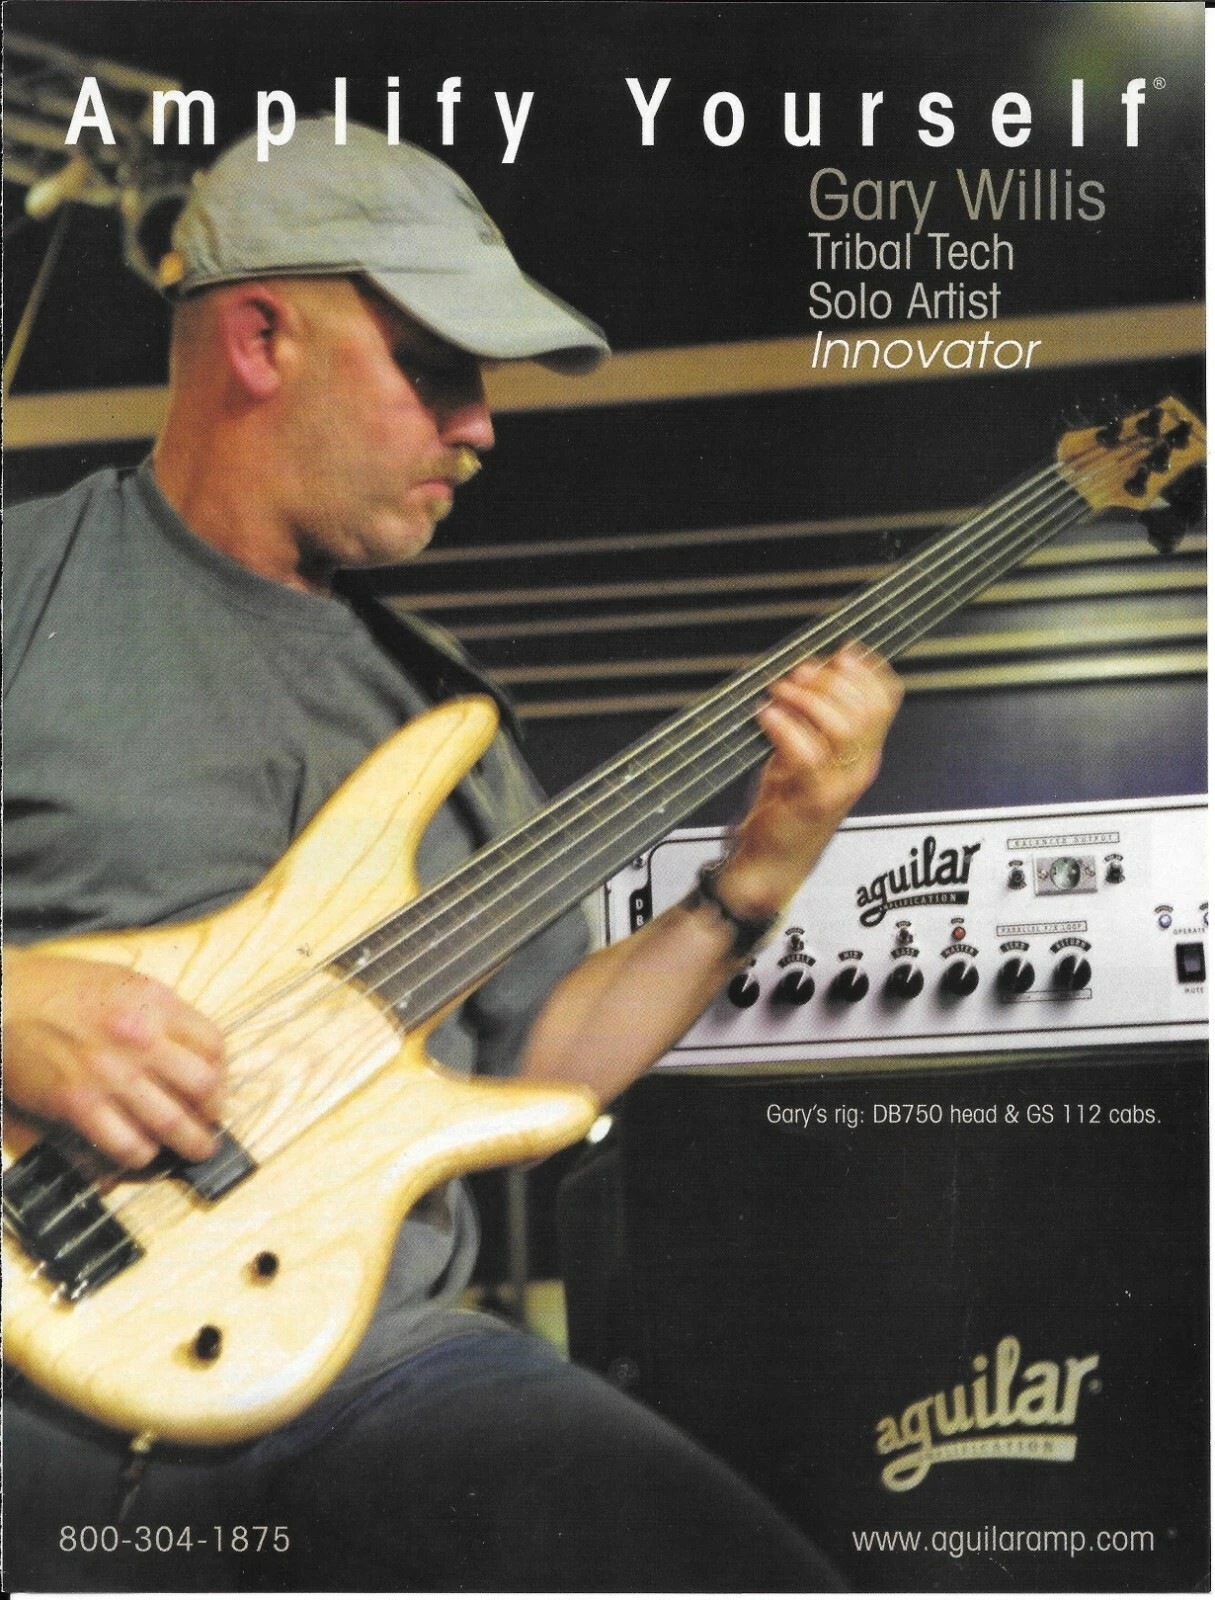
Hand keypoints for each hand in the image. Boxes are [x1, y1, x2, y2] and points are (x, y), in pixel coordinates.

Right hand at [3, 949, 224, 1168]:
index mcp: (156, 1004)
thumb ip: (162, 1011)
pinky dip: (141, 1153)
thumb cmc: (61, 987)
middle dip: (213, 1111)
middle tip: (211, 1123)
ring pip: (171, 1121)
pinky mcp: (78, 1103)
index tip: (217, 1087)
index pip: (214, 1045)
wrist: (4, 998)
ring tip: (194, 1149)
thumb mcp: (125, 982)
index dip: (222, 1072)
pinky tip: (143, 1151)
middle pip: (203, 1086)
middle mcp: (140, 1038)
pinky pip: (126, 1142)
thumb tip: (193, 1048)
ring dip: (190, 1142)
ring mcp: (110, 1073)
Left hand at [717, 645, 902, 915]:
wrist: (770, 862)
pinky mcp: (813, 799)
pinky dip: (784, 727)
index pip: (886, 699)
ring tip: (778, 695)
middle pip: (866, 708)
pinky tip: (766, 717)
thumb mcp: (802, 753)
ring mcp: (840, 784)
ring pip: (842, 727)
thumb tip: (811, 668)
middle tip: (795, 676)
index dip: (865, 669)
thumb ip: (811, 716)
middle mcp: (860, 767)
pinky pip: (807, 753)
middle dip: (829, 681)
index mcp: (864, 752)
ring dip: (805, 700)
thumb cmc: (785, 807)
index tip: (837, 655)